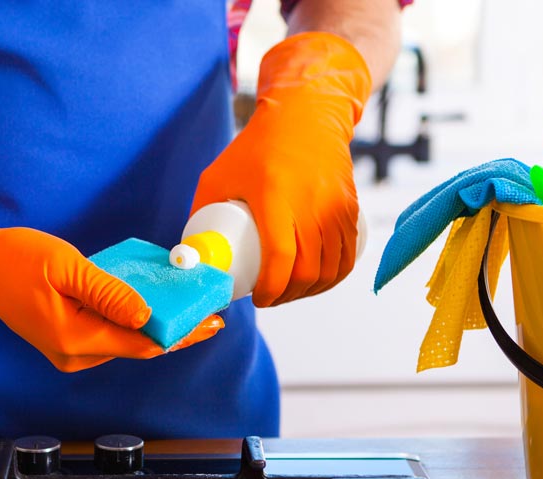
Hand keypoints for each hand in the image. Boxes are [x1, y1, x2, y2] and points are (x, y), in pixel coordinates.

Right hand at [0, 179, 221, 371]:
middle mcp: (74, 355)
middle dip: (174, 331)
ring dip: (154, 325)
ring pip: (125, 341)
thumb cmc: (17, 260)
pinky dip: (132, 320)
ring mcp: (70, 352)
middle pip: (138, 347)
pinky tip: (152, 303)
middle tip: (208, 312)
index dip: (180, 335)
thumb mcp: (68, 268)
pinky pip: (109, 334)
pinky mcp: (68, 342)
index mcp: (74, 339)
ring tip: (185, 304)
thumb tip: (147, 317)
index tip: (211, 323)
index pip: (141, 344)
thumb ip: (109, 294)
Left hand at [190, 32, 370, 306]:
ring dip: (311, 290)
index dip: (271, 289)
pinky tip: (318, 282)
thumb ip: (200, 209)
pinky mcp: (351, 208)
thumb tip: (191, 250)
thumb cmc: (256, 147)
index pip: (280, 259)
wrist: (306, 115)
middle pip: (307, 270)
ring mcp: (335, 206)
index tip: (258, 299)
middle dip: (287, 296)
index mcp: (275, 197)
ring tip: (290, 292)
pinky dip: (335, 277)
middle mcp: (311, 203)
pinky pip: (348, 255)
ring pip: (331, 268)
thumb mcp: (218, 174)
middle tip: (270, 298)